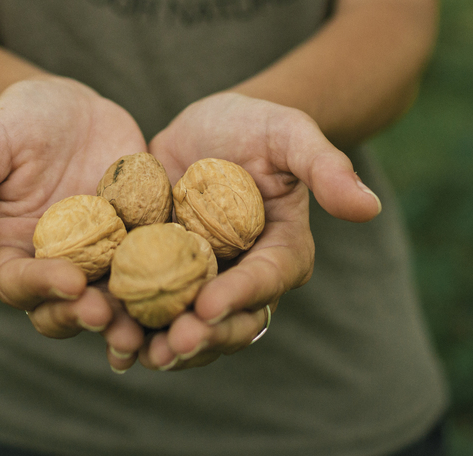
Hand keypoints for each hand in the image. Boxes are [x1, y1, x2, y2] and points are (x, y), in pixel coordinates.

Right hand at [0, 77, 148, 367]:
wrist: (69, 102)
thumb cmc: (16, 118)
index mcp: (8, 251)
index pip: (19, 284)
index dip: (43, 289)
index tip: (70, 283)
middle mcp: (53, 265)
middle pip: (66, 307)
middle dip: (89, 315)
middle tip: (113, 315)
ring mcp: (99, 258)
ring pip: (113, 300)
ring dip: (131, 317)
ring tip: (155, 321)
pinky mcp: (138, 241)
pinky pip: (154, 267)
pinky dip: (170, 281)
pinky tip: (193, 285)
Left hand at [141, 92, 381, 370]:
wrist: (206, 125)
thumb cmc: (256, 125)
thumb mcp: (290, 133)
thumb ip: (326, 166)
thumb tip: (369, 207)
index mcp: (281, 252)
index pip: (265, 281)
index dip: (240, 297)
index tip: (210, 305)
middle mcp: (242, 278)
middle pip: (227, 322)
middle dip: (200, 338)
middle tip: (170, 345)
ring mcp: (199, 282)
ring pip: (185, 326)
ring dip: (159, 343)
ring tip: (130, 348)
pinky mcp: (159, 274)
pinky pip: (146, 308)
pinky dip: (126, 323)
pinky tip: (103, 330)